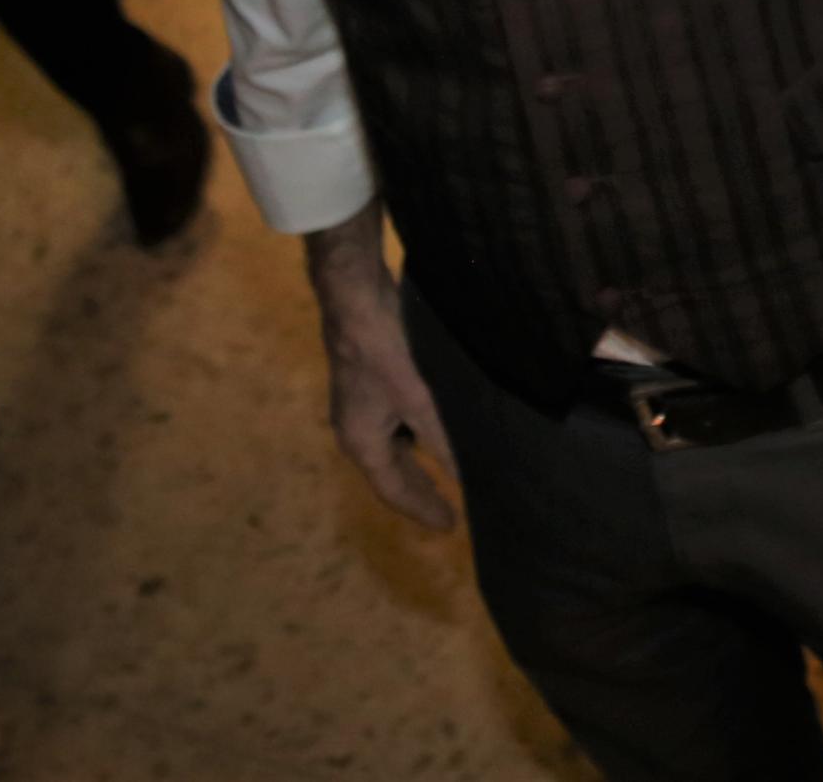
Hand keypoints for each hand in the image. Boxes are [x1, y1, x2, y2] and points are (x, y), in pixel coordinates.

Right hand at [303, 206, 460, 531]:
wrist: (356, 296)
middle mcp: (355, 427)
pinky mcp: (370, 379)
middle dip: (421, 489)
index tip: (450, 526)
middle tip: (452, 508)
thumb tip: (467, 476)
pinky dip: (419, 432)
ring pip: (395, 444)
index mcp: (361, 441)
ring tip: (454, 469)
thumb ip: (443, 441)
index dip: (422, 509)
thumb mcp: (420, 401)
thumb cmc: (386, 352)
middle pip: (391, 470)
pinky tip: (442, 423)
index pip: (393, 490)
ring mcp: (360, 403)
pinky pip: (397, 420)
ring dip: (421, 459)